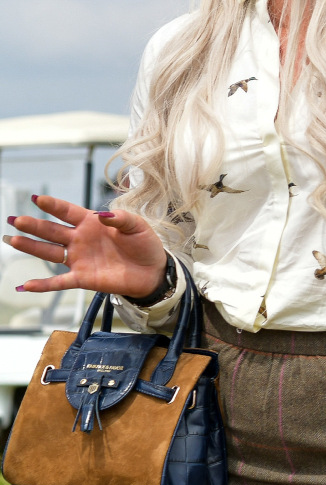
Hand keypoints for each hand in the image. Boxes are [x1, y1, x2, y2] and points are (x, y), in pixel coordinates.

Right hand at [5, 194, 169, 296]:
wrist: (153, 271)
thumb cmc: (144, 245)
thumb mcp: (137, 226)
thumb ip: (121, 219)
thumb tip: (103, 215)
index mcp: (92, 223)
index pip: (68, 211)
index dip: (54, 205)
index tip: (37, 199)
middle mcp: (80, 240)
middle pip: (52, 231)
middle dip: (33, 225)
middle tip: (15, 219)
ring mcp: (79, 259)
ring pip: (50, 252)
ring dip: (31, 247)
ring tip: (12, 240)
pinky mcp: (83, 278)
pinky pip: (59, 282)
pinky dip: (43, 285)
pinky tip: (26, 285)